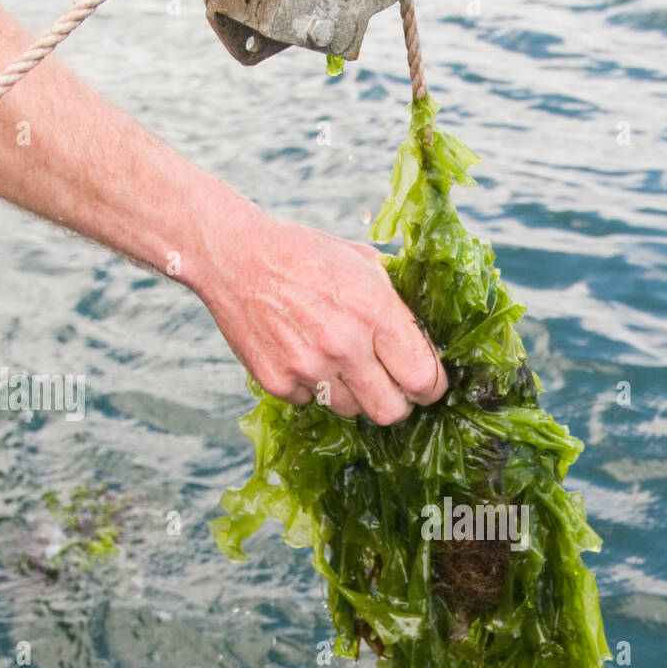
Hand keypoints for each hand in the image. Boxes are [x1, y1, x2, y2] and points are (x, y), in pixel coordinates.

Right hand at [197, 204, 446, 423]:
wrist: (234, 256)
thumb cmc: (305, 255)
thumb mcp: (362, 262)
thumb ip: (397, 301)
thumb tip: (428, 336)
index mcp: (373, 312)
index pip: (423, 378)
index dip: (432, 387)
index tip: (428, 383)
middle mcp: (343, 345)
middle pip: (391, 412)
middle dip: (399, 403)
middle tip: (392, 386)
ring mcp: (307, 367)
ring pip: (352, 410)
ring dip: (354, 393)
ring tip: (339, 359)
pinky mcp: (277, 382)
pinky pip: (312, 403)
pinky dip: (314, 387)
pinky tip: (304, 353)